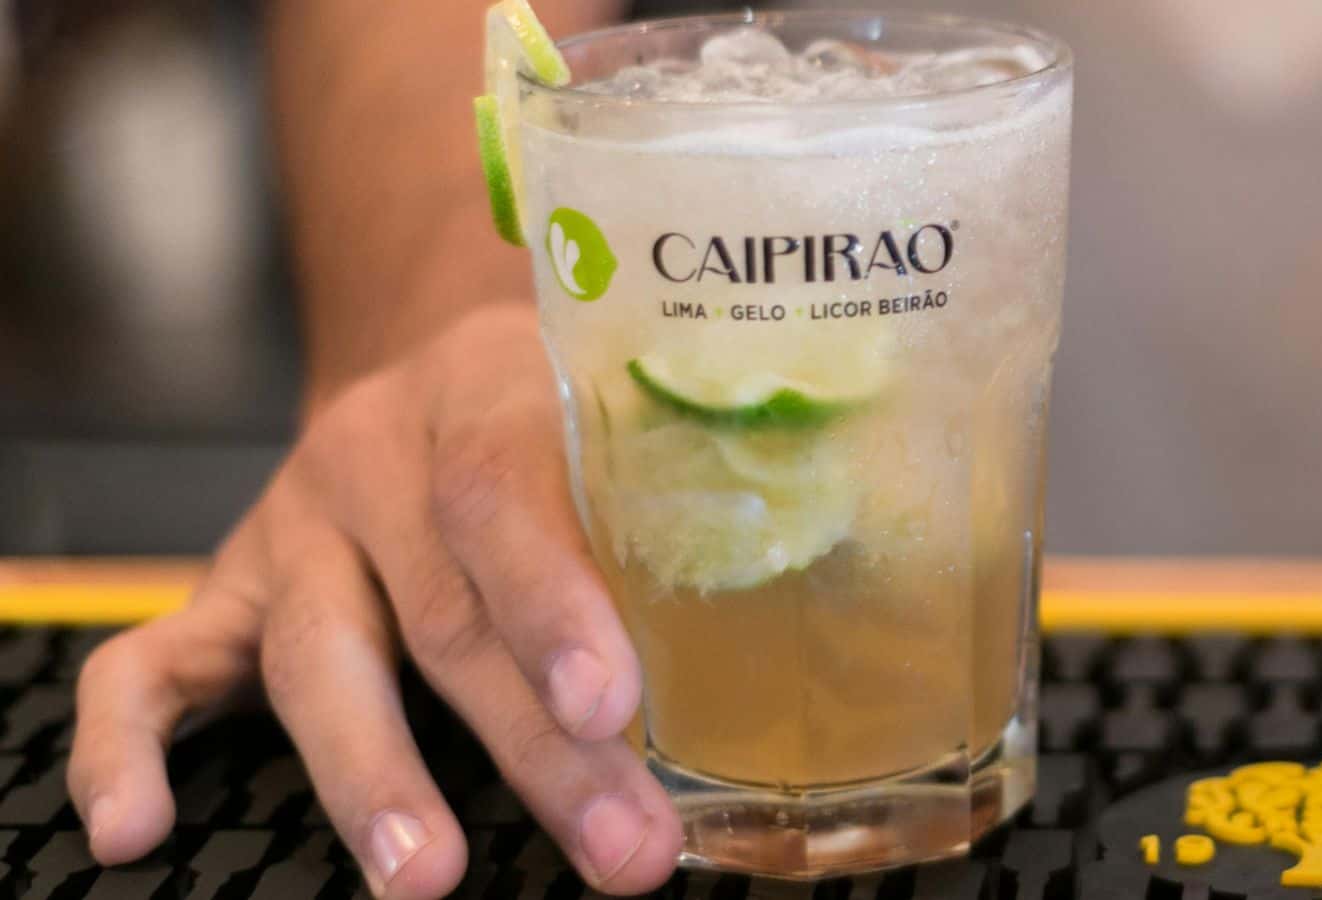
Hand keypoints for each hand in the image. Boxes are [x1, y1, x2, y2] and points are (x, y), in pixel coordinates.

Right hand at [67, 303, 682, 898]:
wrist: (431, 364)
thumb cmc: (549, 416)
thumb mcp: (608, 420)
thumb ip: (665, 505)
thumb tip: (766, 654)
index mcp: (482, 398)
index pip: (510, 494)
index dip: (556, 602)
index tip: (612, 707)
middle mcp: (374, 460)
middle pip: (445, 610)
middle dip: (531, 746)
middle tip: (613, 847)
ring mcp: (290, 527)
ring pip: (322, 655)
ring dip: (376, 776)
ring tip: (425, 876)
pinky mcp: (223, 590)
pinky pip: (150, 665)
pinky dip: (124, 748)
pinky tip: (138, 829)